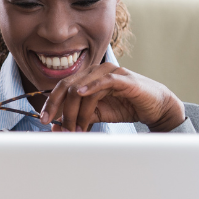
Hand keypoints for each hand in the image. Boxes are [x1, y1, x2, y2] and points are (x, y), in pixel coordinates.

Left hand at [38, 63, 184, 131]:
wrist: (154, 107)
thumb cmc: (126, 107)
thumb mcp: (97, 114)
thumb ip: (78, 117)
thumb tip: (57, 125)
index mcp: (86, 77)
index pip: (62, 87)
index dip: (51, 103)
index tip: (44, 119)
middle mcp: (95, 71)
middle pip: (68, 86)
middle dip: (60, 108)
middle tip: (57, 126)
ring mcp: (109, 72)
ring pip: (82, 87)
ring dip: (77, 110)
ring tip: (76, 127)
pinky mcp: (123, 78)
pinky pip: (104, 80)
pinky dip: (91, 86)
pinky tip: (81, 94)